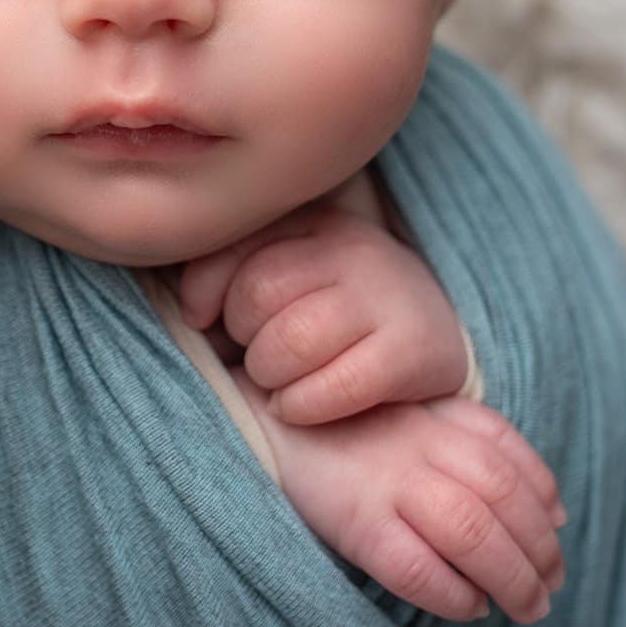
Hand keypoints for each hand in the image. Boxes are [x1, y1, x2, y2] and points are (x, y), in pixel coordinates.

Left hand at [176, 171, 469, 423]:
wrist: (431, 342)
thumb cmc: (329, 314)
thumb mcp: (281, 277)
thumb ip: (226, 274)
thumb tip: (195, 314)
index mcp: (312, 220)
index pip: (231, 248)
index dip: (205, 293)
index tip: (208, 318)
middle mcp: (353, 247)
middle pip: (257, 295)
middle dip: (244, 339)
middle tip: (263, 353)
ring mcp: (387, 296)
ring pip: (290, 342)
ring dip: (269, 377)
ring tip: (282, 380)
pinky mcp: (412, 349)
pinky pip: (335, 386)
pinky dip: (303, 406)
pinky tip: (302, 405)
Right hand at [250, 384, 568, 622]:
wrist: (265, 418)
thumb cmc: (349, 427)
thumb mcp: (417, 412)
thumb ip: (479, 443)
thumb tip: (555, 508)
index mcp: (437, 411)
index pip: (511, 453)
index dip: (544, 497)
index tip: (556, 529)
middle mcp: (419, 442)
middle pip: (503, 497)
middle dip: (540, 550)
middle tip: (550, 587)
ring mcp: (387, 480)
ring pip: (472, 531)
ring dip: (513, 577)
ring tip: (527, 607)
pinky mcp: (355, 520)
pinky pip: (417, 565)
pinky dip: (455, 593)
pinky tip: (470, 606)